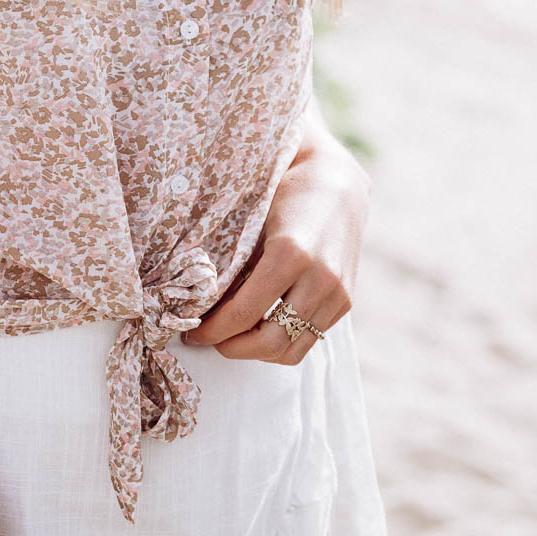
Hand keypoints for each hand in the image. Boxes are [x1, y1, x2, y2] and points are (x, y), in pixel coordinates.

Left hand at [181, 98, 370, 364]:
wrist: (336, 182)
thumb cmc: (283, 192)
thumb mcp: (252, 220)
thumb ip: (232, 262)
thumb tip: (198, 302)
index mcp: (290, 254)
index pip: (243, 313)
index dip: (212, 330)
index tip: (191, 333)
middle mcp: (319, 278)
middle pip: (269, 342)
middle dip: (232, 348)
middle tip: (208, 339)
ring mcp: (337, 293)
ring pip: (291, 351)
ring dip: (257, 353)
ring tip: (233, 339)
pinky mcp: (345, 301)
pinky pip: (309, 339)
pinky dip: (281, 343)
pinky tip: (260, 328)